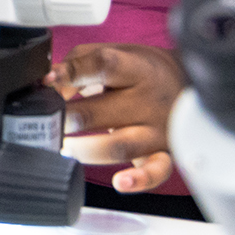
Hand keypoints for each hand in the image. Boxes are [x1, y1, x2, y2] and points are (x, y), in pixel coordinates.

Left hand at [45, 43, 186, 192]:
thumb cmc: (140, 69)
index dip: (70, 74)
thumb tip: (49, 86)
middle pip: (99, 113)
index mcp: (135, 69)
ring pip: (119, 146)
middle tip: (46, 121)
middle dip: (64, 119)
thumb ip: (77, 64)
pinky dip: (139, 180)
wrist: (188, 83)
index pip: (102, 67)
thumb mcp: (112, 52)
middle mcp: (148, 101)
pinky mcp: (165, 152)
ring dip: (84, 150)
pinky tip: (120, 182)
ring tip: (64, 146)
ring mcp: (158, 130)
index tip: (48, 81)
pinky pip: (157, 171)